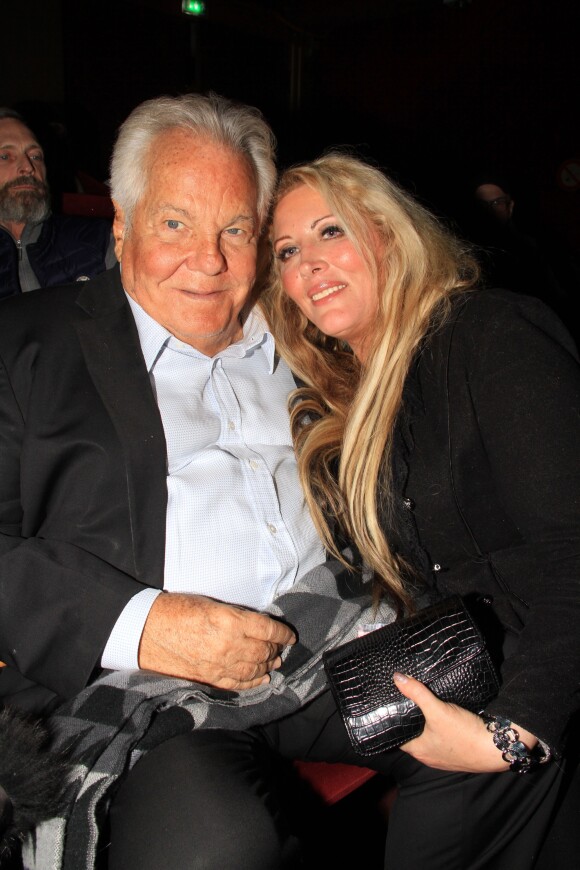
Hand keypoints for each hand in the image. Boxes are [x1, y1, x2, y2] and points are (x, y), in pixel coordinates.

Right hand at [138, 593, 295, 690]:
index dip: (283, 634)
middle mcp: (229, 644)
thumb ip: (237, 616)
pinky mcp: (210, 677)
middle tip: (281, 648)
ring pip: (254, 669)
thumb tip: (257, 626)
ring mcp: (219, 664)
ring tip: (274, 662)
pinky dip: (253, 682)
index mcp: (230, 620)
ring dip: (267, 666)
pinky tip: (262, 679)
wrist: (147, 630)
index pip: (268, 629)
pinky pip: (238, 683)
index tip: (290, 636)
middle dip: (275, 650)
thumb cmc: (177, 609)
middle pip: (263, 651)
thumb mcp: (212, 604)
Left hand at [393, 672, 537, 773]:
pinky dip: (441, 729)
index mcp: (419, 751)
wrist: (496, 749)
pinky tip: (444, 716)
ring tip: (422, 705)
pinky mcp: (458, 753)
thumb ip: (417, 693)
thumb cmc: (464, 734)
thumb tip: (397, 678)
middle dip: (410, 720)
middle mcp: (429, 757)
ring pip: (429, 738)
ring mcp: (444, 757)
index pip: (397, 737)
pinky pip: (444, 740)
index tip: (388, 707)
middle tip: (404, 701)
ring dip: (426, 725)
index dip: (392, 722)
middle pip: (413, 736)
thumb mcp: (438, 710)